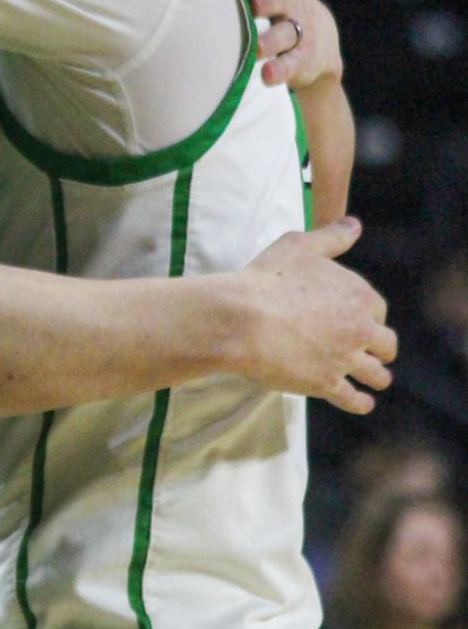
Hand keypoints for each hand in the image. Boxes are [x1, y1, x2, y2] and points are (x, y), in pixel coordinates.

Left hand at [243, 0, 342, 89]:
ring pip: (285, 32)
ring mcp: (295, 29)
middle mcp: (287, 0)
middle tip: (255, 4)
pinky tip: (266, 76)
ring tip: (258, 48)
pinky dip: (279, 70)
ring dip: (271, 39)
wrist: (316, 36)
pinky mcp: (301, 56)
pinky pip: (292, 63)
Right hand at [244, 218, 394, 413]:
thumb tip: (354, 225)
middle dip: (381, 348)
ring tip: (378, 380)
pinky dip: (361, 402)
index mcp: (358, 294)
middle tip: (377, 353)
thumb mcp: (299, 246)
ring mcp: (345, 358)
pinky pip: (353, 399)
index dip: (370, 315)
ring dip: (378, 377)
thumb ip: (331, 237)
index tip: (363, 320)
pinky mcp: (326, 383)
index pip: (377, 309)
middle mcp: (359, 328)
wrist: (243, 318)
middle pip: (386, 343)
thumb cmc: (267, 278)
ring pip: (376, 374)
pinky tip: (363, 403)